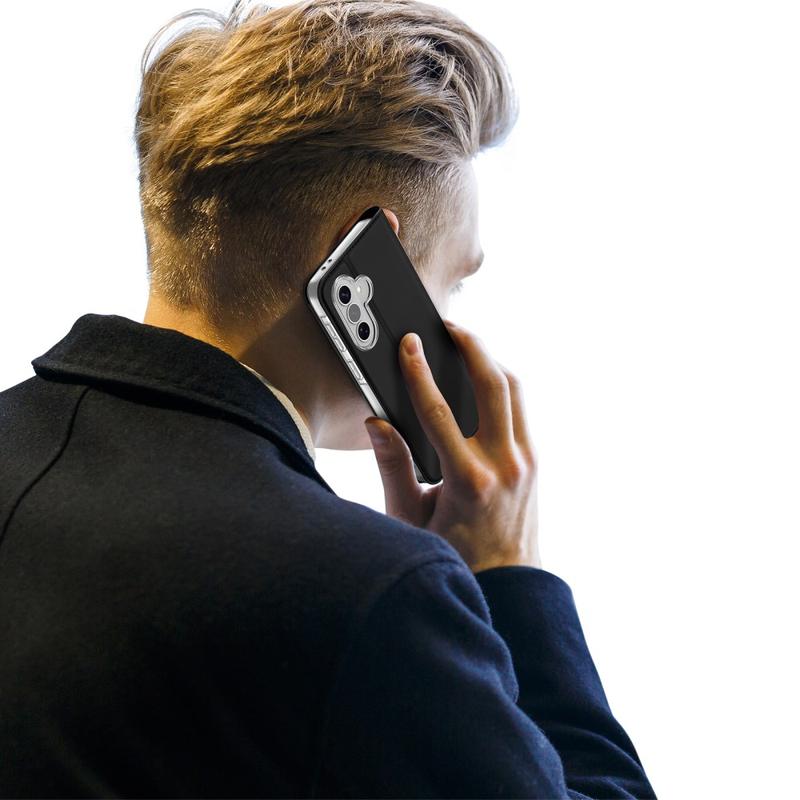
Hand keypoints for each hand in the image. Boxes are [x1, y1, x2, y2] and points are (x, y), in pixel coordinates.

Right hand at [364, 320, 540, 573]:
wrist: (508, 587)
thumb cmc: (454, 559)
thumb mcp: (410, 520)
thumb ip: (393, 468)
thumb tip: (377, 423)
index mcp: (468, 481)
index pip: (439, 412)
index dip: (419, 373)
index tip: (408, 345)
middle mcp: (504, 465)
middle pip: (494, 385)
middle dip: (471, 346)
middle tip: (448, 327)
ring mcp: (525, 462)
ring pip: (515, 390)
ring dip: (490, 361)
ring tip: (465, 344)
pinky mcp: (534, 462)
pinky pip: (520, 409)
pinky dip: (502, 385)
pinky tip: (481, 379)